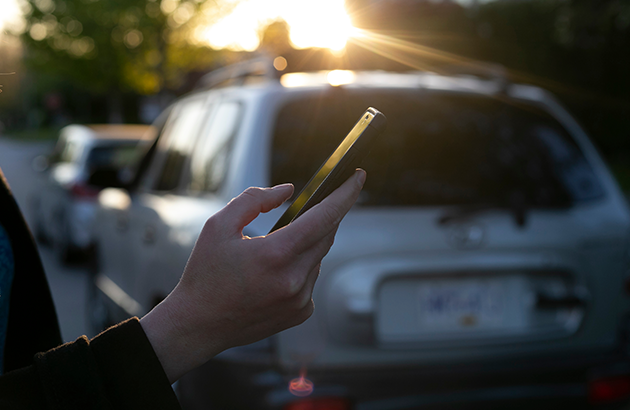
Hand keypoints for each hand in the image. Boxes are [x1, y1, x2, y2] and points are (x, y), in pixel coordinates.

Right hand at [140, 169, 365, 382]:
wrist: (198, 325)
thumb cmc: (205, 274)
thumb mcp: (219, 226)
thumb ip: (255, 200)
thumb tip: (289, 191)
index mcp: (276, 254)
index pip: (325, 217)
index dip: (345, 194)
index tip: (359, 176)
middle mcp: (295, 279)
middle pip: (326, 235)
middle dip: (325, 216)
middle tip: (317, 203)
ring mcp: (300, 300)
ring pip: (318, 258)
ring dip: (308, 244)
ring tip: (279, 246)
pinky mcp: (301, 313)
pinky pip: (311, 279)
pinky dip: (301, 268)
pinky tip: (276, 272)